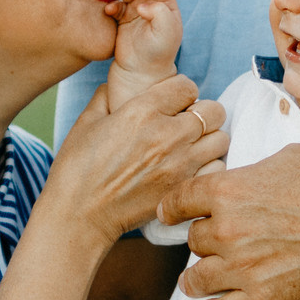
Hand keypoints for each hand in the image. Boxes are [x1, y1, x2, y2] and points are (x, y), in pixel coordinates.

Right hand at [39, 73, 226, 240]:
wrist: (80, 214)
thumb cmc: (78, 168)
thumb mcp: (87, 121)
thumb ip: (107, 96)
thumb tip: (118, 85)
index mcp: (142, 111)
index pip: (187, 86)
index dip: (182, 92)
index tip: (174, 103)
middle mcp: (166, 134)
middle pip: (213, 110)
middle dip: (203, 112)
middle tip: (189, 123)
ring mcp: (179, 163)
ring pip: (221, 138)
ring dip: (210, 139)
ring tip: (193, 145)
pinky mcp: (183, 188)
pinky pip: (217, 168)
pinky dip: (210, 167)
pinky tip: (192, 168)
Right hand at [100, 0, 182, 81]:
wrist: (141, 71)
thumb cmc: (158, 53)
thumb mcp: (166, 33)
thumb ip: (159, 14)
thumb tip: (141, 5)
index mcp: (166, 5)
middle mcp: (152, 4)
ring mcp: (137, 9)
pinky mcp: (123, 17)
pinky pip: (115, 4)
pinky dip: (110, 4)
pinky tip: (108, 11)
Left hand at [165, 145, 299, 299]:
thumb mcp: (293, 159)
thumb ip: (255, 172)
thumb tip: (242, 179)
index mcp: (231, 191)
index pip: (180, 200)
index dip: (172, 207)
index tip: (168, 214)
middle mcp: (229, 231)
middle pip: (193, 241)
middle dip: (202, 241)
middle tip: (212, 245)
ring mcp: (244, 270)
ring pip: (197, 279)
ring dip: (198, 278)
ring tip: (200, 281)